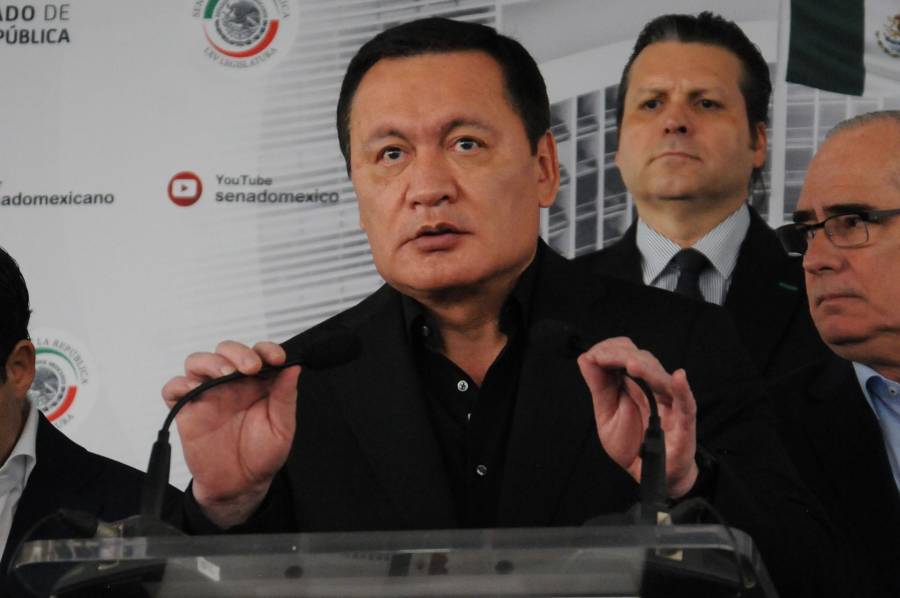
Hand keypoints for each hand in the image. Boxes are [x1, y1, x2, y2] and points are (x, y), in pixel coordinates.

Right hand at [161, 340, 299, 527]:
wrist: (240, 485)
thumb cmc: (262, 455)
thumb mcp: (282, 427)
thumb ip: (285, 396)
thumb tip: (294, 367)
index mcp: (257, 383)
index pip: (259, 353)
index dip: (267, 349)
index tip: (277, 358)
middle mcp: (231, 384)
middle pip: (226, 350)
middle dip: (238, 352)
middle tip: (251, 367)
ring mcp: (207, 394)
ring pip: (198, 361)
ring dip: (211, 362)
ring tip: (226, 375)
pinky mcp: (187, 410)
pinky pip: (173, 388)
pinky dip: (179, 384)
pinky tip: (194, 390)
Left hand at [577, 337, 697, 497]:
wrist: (649, 475)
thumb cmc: (633, 445)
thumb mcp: (607, 415)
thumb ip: (599, 387)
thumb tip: (586, 358)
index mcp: (636, 384)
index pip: (627, 354)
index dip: (611, 350)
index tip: (594, 355)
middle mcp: (654, 388)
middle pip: (643, 359)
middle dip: (621, 355)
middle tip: (602, 358)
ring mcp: (670, 404)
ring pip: (660, 377)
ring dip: (646, 368)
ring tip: (630, 363)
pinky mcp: (683, 423)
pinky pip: (686, 404)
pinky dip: (683, 390)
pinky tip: (678, 378)